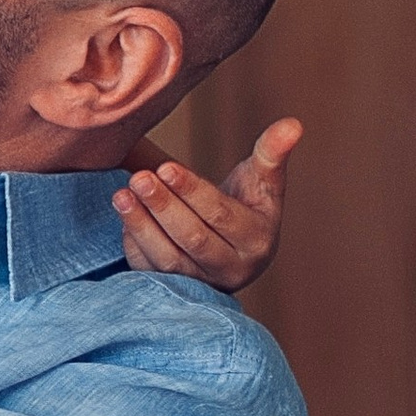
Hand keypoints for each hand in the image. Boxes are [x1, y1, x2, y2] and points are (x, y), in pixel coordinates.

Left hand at [116, 117, 302, 291]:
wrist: (231, 247)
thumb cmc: (247, 206)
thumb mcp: (263, 181)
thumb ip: (272, 153)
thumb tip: (293, 124)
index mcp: (257, 241)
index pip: (221, 215)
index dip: (192, 192)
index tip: (166, 167)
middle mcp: (232, 268)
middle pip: (193, 239)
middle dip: (164, 207)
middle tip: (139, 178)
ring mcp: (201, 284)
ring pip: (168, 259)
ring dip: (141, 225)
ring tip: (121, 195)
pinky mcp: (175, 290)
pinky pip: (149, 271)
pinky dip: (134, 243)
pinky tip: (124, 215)